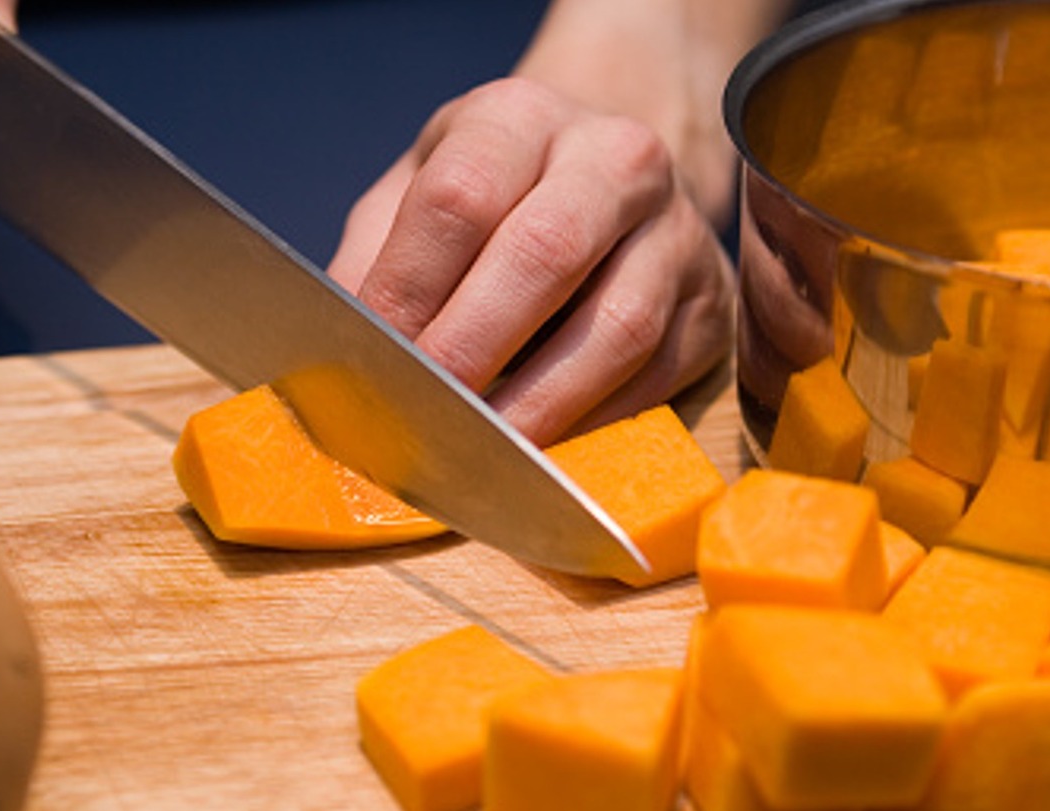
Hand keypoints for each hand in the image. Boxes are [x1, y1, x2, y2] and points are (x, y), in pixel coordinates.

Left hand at [328, 77, 735, 446]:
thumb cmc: (497, 194)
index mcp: (519, 117)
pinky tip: (545, 450)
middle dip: (475, 348)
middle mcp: (613, 158)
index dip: (408, 290)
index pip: (459, 198)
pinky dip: (596, 425)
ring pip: (619, 327)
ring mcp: (677, 230)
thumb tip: (338, 362)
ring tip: (483, 455)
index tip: (372, 362)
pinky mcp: (712, 302)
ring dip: (542, 404)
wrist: (609, 173)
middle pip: (546, 252)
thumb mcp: (419, 191)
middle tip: (426, 418)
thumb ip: (375, 262)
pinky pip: (657, 377)